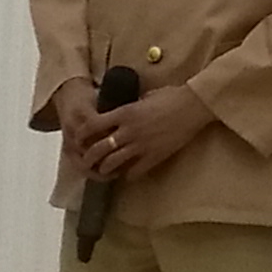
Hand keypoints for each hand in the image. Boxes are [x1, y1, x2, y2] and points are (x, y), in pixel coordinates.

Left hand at [70, 84, 210, 183]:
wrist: (192, 107)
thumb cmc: (170, 97)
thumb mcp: (144, 97)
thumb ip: (129, 108)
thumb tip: (121, 114)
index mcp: (124, 113)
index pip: (93, 125)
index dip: (82, 134)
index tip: (79, 138)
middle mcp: (129, 131)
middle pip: (99, 149)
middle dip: (89, 157)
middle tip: (86, 160)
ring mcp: (141, 145)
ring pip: (113, 163)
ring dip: (105, 168)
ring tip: (103, 170)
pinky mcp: (154, 156)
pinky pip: (134, 171)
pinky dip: (128, 175)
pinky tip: (127, 174)